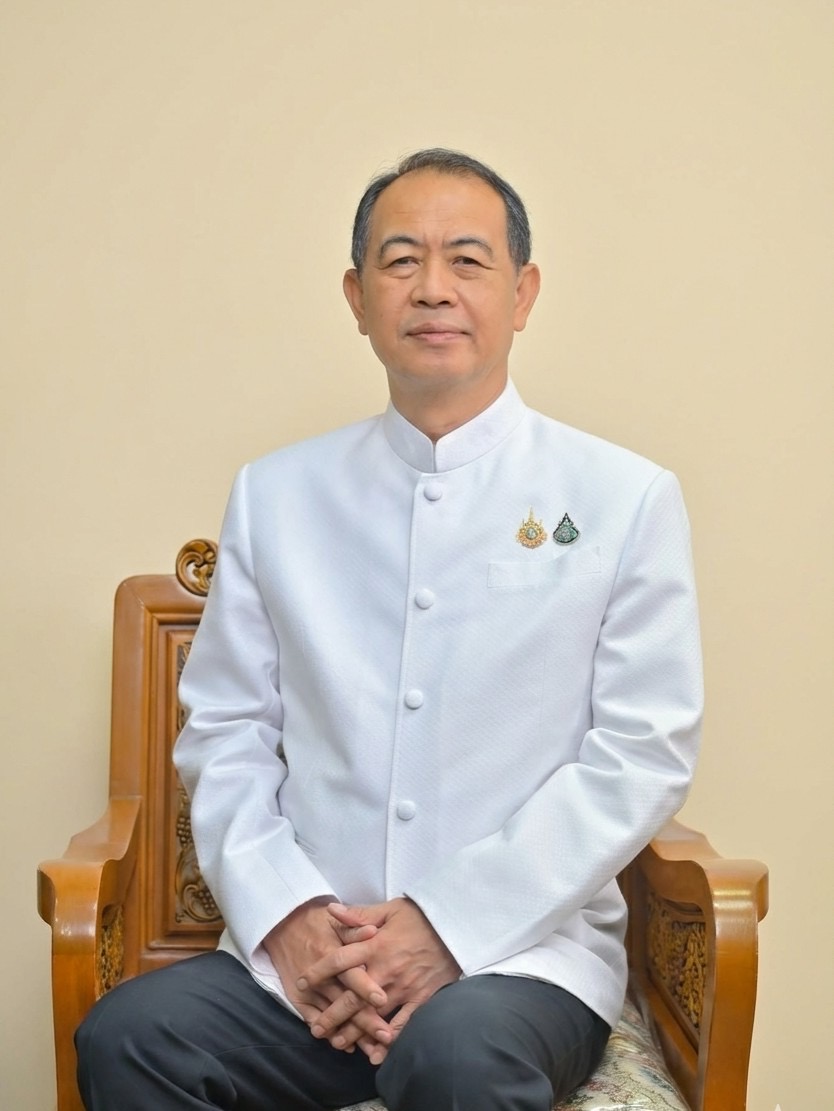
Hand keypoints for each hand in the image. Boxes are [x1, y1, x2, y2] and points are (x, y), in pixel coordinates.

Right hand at [263, 898, 392, 1058]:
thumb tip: (375, 931)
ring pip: (333, 1017)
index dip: (366, 987)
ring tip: (373, 1050)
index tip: (383, 1000)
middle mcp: (320, 976)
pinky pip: (315, 1021)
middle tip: (385, 1036)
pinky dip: (331, 1035)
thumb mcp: (335, 921)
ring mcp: (309, 991)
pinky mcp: (299, 1000)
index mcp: (330, 953)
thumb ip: (355, 927)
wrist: (282, 926)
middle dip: (365, 1020)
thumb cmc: (315, 922)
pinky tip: (349, 1046)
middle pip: (345, 1002)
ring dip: (353, 1034)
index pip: (350, 973)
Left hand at [299, 898, 460, 1060]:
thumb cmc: (421, 916)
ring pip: (374, 1015)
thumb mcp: (389, 909)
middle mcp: (387, 969)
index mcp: (376, 944)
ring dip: (354, 1031)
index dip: (318, 971)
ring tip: (337, 1042)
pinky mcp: (422, 998)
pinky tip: (375, 1054)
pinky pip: (403, 1024)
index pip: (339, 960)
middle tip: (315, 1028)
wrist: (457, 926)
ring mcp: (404, 986)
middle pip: (352, 996)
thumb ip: (359, 915)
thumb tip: (330, 911)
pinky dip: (388, 1040)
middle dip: (332, 1014)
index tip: (301, 982)